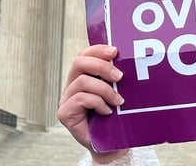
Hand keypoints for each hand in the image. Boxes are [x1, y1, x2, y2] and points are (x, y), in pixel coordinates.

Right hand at [57, 44, 129, 162]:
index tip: (115, 51)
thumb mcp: (118, 92)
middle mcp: (72, 85)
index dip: (98, 49)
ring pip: (82, 81)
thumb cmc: (115, 117)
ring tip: (118, 101)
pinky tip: (107, 111)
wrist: (111, 144)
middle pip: (79, 62)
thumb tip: (130, 59)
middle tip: (119, 76)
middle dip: (101, 66)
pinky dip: (98, 103)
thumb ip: (116, 77)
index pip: (84, 54)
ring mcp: (66, 99)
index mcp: (83, 76)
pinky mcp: (65, 113)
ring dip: (104, 89)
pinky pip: (80, 99)